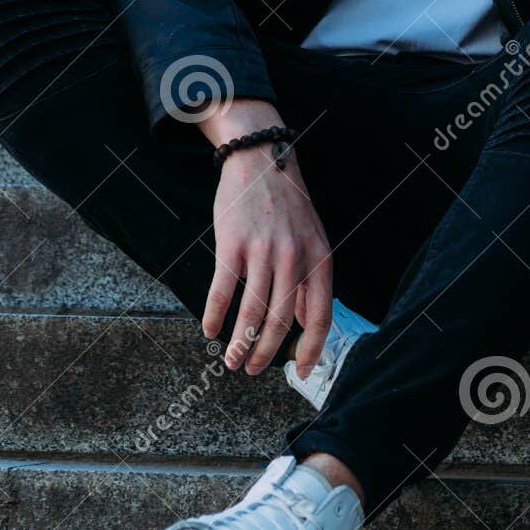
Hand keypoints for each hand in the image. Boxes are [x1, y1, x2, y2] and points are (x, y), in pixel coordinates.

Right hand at [202, 139, 332, 377]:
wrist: (260, 159)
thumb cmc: (287, 202)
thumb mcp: (313, 238)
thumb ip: (311, 279)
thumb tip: (304, 322)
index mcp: (319, 258)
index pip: (320, 315)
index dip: (312, 349)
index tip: (301, 371)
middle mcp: (294, 257)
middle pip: (281, 321)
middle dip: (266, 354)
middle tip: (252, 370)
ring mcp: (263, 251)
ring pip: (252, 312)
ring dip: (240, 343)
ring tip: (231, 361)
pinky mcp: (233, 244)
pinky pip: (223, 290)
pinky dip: (215, 316)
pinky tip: (210, 330)